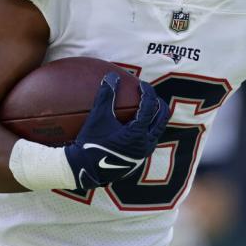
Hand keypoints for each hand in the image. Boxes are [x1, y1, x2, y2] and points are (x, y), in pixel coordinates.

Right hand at [64, 73, 169, 189]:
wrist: (84, 170)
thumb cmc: (90, 143)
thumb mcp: (97, 117)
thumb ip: (105, 95)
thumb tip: (111, 75)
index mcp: (138, 133)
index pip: (149, 107)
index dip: (147, 92)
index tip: (141, 84)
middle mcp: (145, 144)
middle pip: (161, 119)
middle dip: (158, 104)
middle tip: (151, 95)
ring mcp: (143, 154)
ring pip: (157, 131)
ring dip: (155, 118)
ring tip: (147, 108)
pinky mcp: (137, 160)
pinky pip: (149, 140)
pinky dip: (147, 129)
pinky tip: (136, 124)